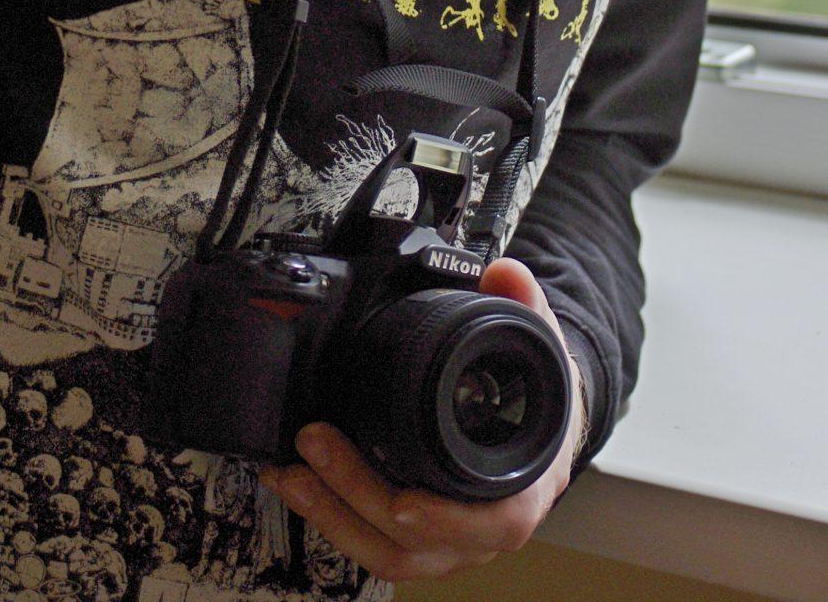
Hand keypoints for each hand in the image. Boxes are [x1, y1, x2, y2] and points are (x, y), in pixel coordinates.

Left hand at [260, 257, 585, 582]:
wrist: (535, 429)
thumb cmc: (534, 400)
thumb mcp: (536, 348)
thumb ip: (522, 304)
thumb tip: (505, 272)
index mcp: (522, 491)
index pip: (495, 525)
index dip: (446, 519)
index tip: (403, 501)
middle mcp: (482, 530)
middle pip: (417, 542)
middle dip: (357, 494)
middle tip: (316, 442)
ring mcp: (447, 543)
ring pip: (387, 555)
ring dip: (331, 514)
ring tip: (290, 472)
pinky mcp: (416, 540)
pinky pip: (369, 544)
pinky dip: (329, 518)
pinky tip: (296, 483)